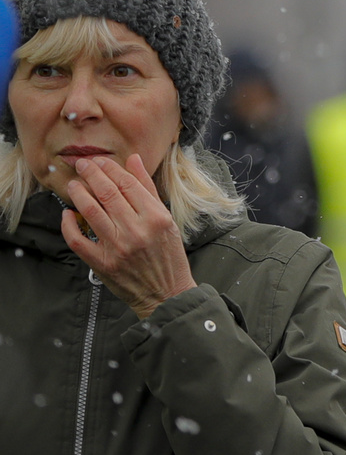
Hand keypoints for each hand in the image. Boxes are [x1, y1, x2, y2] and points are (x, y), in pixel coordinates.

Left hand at [61, 154, 197, 318]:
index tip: (101, 162)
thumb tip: (134, 160)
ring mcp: (117, 248)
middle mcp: (136, 231)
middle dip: (91, 174)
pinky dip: (68, 224)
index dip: (111, 169)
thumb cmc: (168, 257)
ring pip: (90, 211)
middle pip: (107, 193)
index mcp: (156, 218)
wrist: (167, 294)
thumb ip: (148, 189)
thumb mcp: (167, 220)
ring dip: (78, 193)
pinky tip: (68, 214)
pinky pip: (77, 239)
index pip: (128, 184)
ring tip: (74, 185)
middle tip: (83, 165)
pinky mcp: (102, 263)